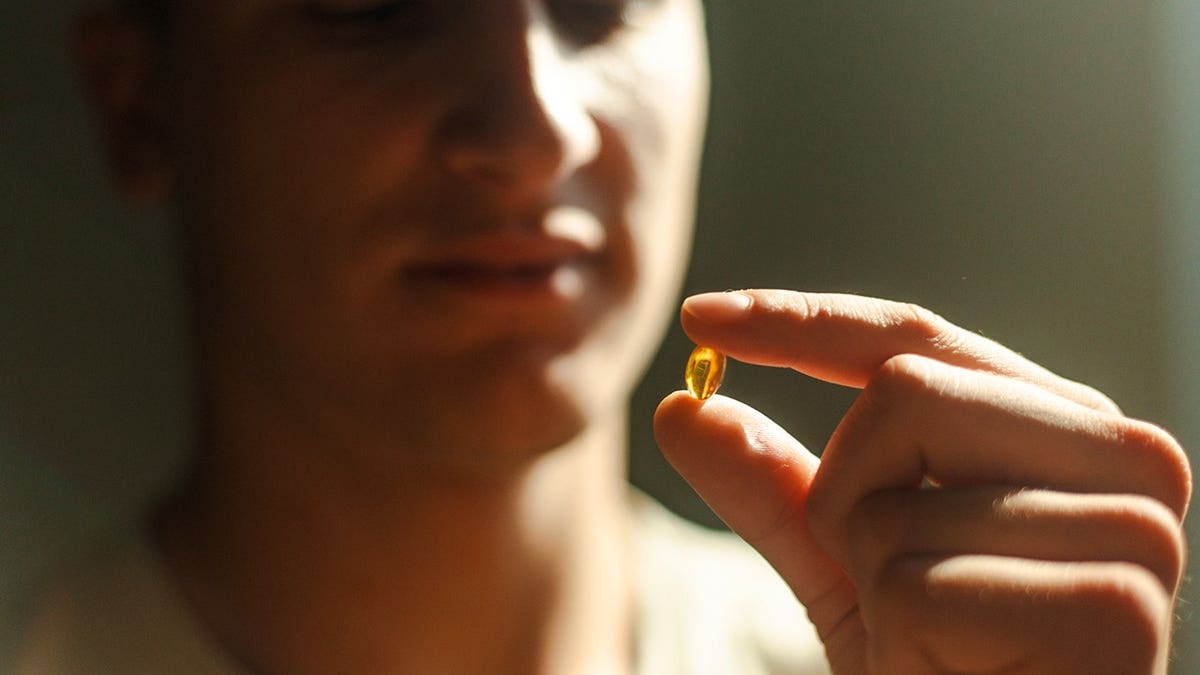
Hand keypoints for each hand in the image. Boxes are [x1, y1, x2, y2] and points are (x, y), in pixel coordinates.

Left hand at [654, 290, 1189, 673]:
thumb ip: (777, 487)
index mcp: (1062, 426)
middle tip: (888, 581)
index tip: (702, 318)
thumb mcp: (847, 566)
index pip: (915, 341)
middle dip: (845, 492)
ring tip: (942, 640)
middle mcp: (1123, 455)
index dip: (802, 322)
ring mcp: (1133, 530)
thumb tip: (682, 408)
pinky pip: (917, 589)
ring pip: (897, 495)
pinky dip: (901, 641)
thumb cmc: (943, 666)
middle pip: (900, 389)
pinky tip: (964, 673)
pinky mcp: (1112, 610)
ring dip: (873, 580)